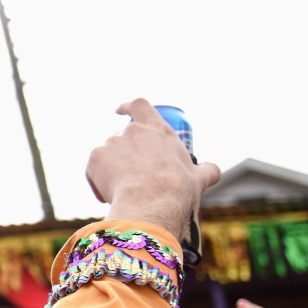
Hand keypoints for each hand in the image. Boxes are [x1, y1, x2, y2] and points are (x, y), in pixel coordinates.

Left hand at [86, 99, 220, 240]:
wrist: (152, 201)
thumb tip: (214, 170)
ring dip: (111, 172)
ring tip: (124, 193)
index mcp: (158, 130)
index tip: (120, 110)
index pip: (140, 105)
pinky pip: (93, 171)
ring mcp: (112, 142)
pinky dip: (98, 184)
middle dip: (122, 157)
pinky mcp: (95, 157)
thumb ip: (207, 170)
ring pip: (108, 158)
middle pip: (122, 140)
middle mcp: (132, 131)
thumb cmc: (178, 189)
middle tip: (129, 178)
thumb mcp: (199, 177)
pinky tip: (109, 198)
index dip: (128, 106)